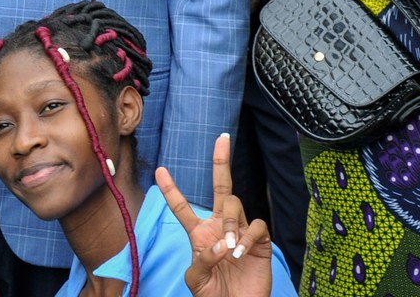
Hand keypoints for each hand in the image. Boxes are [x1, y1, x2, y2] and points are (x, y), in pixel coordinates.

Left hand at [159, 134, 272, 296]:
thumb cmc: (214, 294)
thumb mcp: (196, 279)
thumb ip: (200, 260)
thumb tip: (219, 244)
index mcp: (200, 233)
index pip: (183, 207)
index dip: (171, 190)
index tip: (159, 170)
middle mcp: (220, 227)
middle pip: (222, 186)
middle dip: (221, 161)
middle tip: (222, 138)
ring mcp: (241, 231)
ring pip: (235, 205)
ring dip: (230, 224)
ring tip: (228, 250)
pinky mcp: (259, 242)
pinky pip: (256, 226)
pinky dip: (247, 238)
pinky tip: (239, 253)